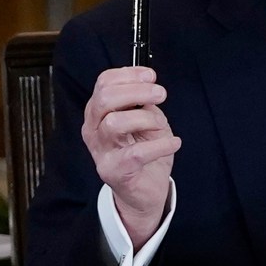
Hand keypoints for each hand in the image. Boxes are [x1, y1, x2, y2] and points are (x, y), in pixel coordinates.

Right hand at [81, 65, 179, 246]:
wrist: (144, 191)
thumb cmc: (144, 151)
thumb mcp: (144, 120)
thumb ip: (142, 103)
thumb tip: (149, 85)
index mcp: (98, 112)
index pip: (104, 83)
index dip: (129, 74)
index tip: (151, 77)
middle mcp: (93, 130)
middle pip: (105, 98)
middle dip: (137, 92)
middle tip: (160, 95)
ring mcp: (101, 151)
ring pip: (115, 122)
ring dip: (146, 120)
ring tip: (161, 127)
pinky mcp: (114, 171)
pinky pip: (136, 153)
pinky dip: (161, 145)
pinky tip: (173, 143)